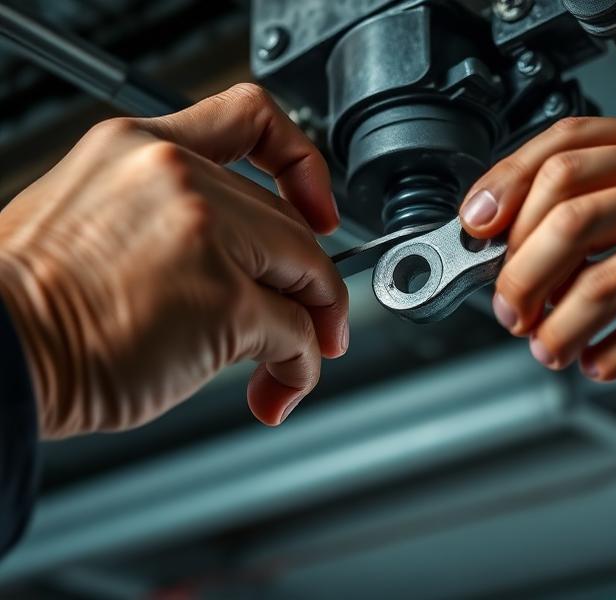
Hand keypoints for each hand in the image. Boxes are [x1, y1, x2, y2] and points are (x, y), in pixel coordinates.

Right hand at [0, 83, 347, 436]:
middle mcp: (178, 177)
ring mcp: (206, 235)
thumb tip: (243, 266)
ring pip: (307, 274)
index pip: (251, 118)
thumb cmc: (27, 304)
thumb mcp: (94, 220)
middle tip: (314, 324)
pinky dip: (301, 368)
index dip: (301, 164)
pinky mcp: (224, 300)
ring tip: (290, 365)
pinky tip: (277, 389)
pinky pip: (295, 334)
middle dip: (310, 283)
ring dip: (314, 329)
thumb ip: (174, 220)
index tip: (317, 210)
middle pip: (290, 224)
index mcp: (141, 146)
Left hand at [460, 116, 615, 380]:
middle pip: (567, 214)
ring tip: (546, 345)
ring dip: (560, 322)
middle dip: (520, 270)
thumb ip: (606, 199)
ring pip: (604, 275)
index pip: (557, 149)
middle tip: (508, 307)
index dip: (503, 188)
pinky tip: (599, 362)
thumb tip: (523, 247)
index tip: (474, 228)